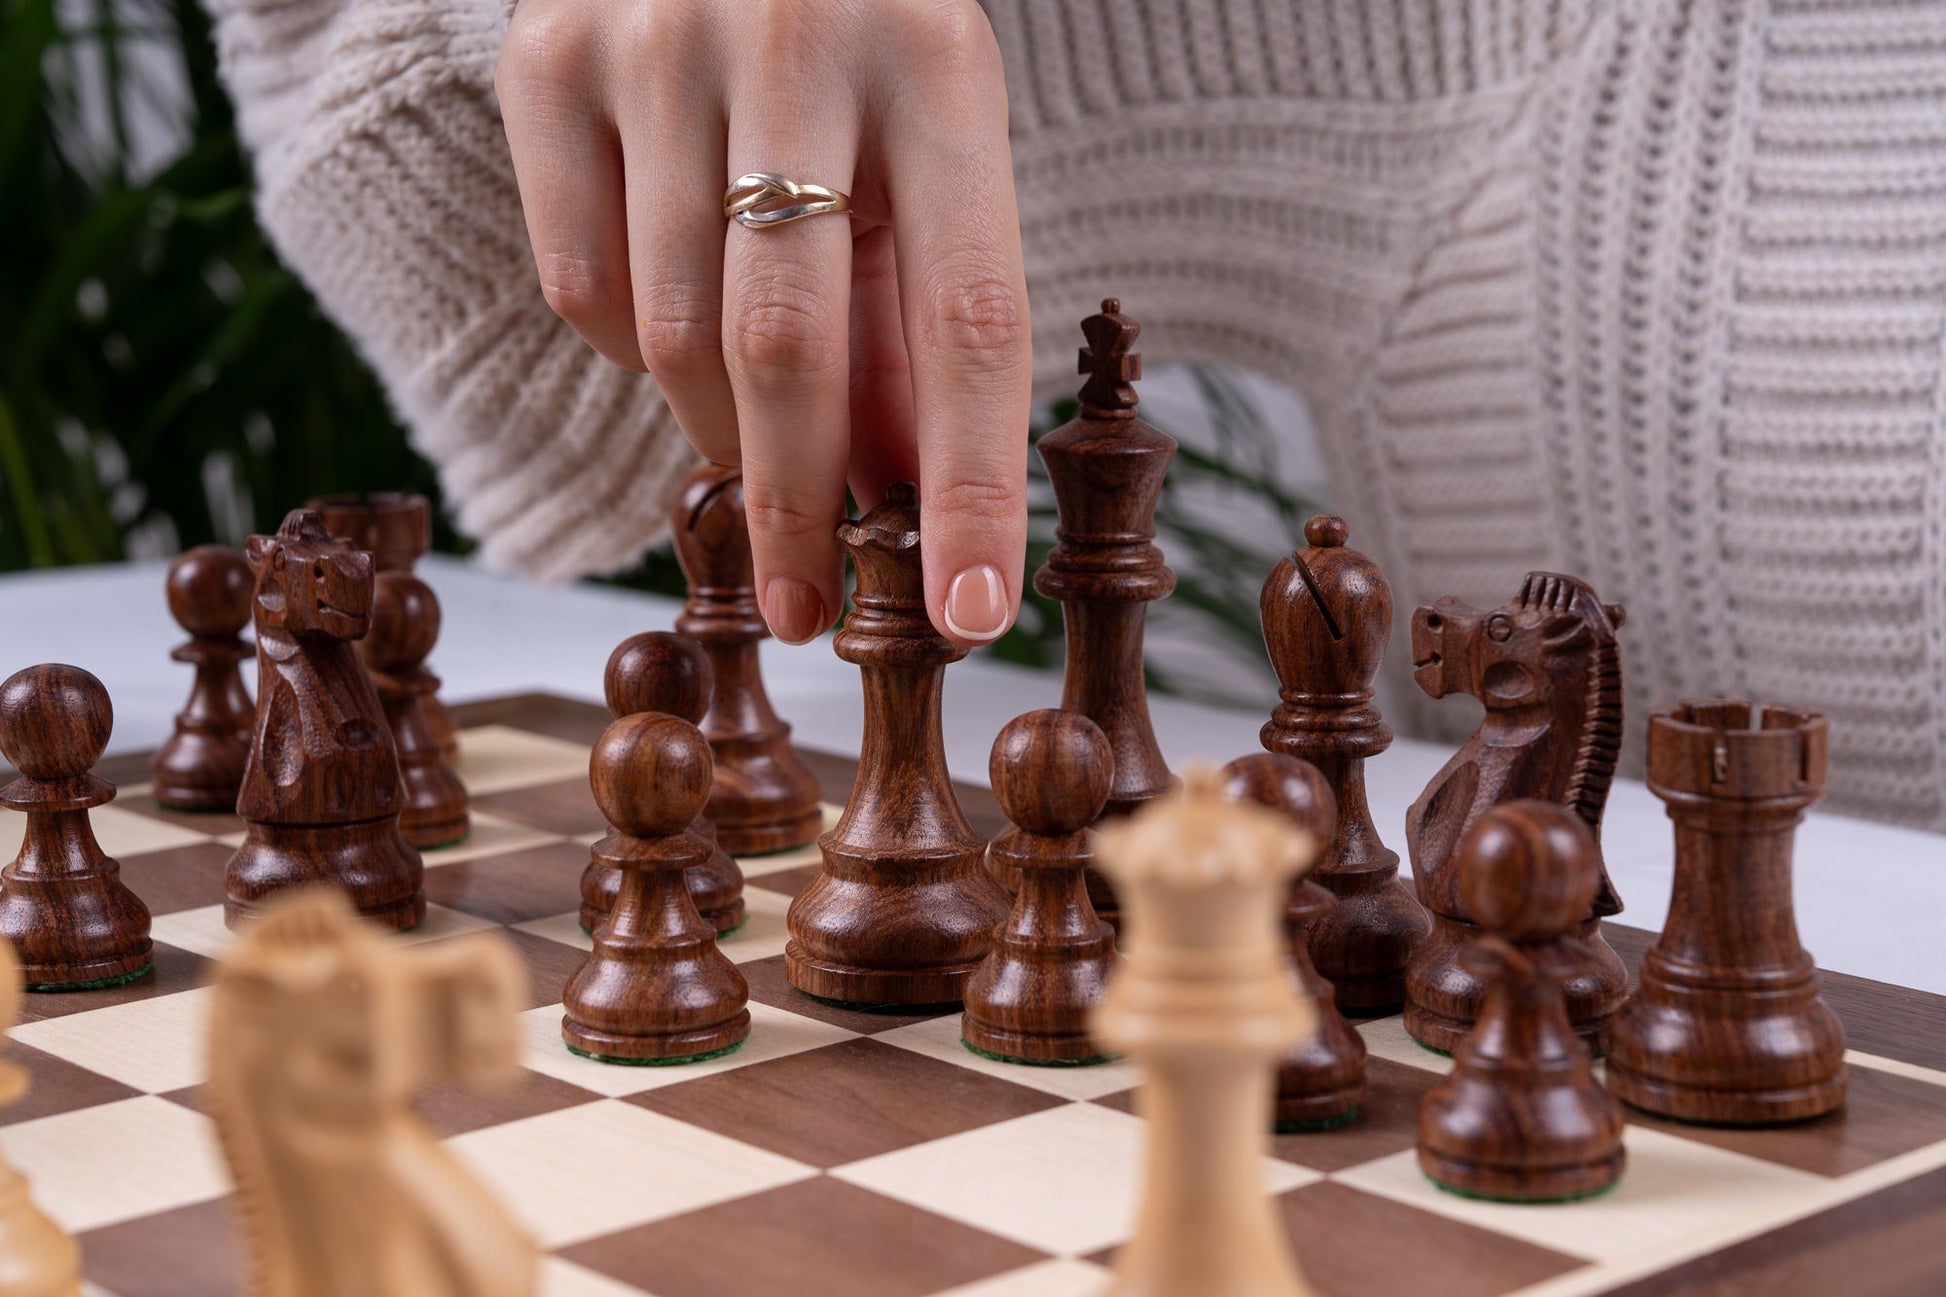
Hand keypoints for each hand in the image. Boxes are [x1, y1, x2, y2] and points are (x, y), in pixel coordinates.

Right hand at [498, 0, 1029, 645]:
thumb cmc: (853, 50)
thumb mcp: (926, 156)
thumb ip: (917, 321)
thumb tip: (907, 510)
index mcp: (939, 61)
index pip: (969, 318)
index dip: (972, 486)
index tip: (972, 615)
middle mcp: (796, 35)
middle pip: (788, 346)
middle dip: (804, 508)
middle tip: (810, 610)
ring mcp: (655, 39)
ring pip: (674, 336)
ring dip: (726, 436)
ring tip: (763, 442)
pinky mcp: (544, 57)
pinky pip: (582, 291)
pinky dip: (637, 352)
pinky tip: (679, 318)